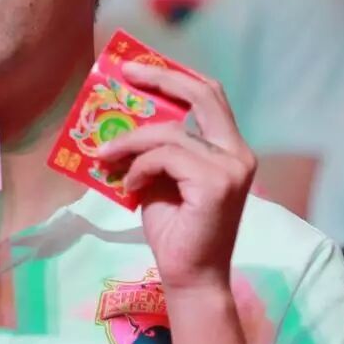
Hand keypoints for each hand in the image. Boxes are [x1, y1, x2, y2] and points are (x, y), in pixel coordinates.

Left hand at [97, 62, 255, 294]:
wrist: (190, 277)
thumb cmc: (175, 230)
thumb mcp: (161, 178)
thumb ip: (155, 148)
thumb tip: (122, 117)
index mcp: (230, 148)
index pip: (209, 95)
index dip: (176, 75)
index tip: (140, 66)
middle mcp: (238, 152)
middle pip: (202, 94)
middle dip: (160, 77)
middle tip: (124, 73)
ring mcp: (231, 166)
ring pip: (170, 132)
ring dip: (130, 141)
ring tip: (105, 156)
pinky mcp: (216, 183)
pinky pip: (165, 156)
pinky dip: (139, 167)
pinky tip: (129, 186)